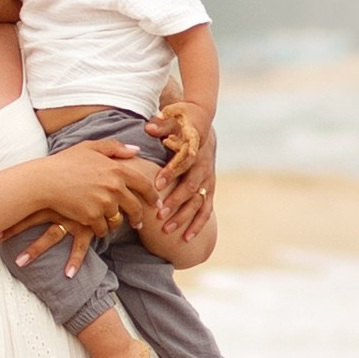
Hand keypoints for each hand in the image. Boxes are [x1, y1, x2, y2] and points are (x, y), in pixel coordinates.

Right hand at [12, 138, 157, 274]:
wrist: (45, 180)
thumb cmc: (66, 162)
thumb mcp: (90, 147)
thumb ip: (114, 148)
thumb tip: (136, 150)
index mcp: (117, 169)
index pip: (144, 185)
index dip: (153, 196)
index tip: (156, 204)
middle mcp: (114, 187)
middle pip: (135, 207)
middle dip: (138, 217)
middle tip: (138, 223)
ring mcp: (104, 203)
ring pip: (118, 220)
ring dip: (115, 222)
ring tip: (109, 221)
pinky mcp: (92, 217)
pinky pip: (103, 229)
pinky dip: (100, 229)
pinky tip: (95, 225)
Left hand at [154, 105, 215, 236]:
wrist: (202, 127)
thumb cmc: (183, 125)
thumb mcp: (175, 119)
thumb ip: (161, 124)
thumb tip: (149, 126)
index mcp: (195, 151)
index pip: (183, 163)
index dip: (170, 173)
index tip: (157, 185)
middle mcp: (203, 168)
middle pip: (190, 187)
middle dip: (174, 202)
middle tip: (159, 215)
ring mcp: (208, 180)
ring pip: (197, 202)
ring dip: (183, 217)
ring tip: (166, 230)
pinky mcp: (209, 189)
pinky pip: (205, 210)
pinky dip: (197, 225)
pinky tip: (187, 238)